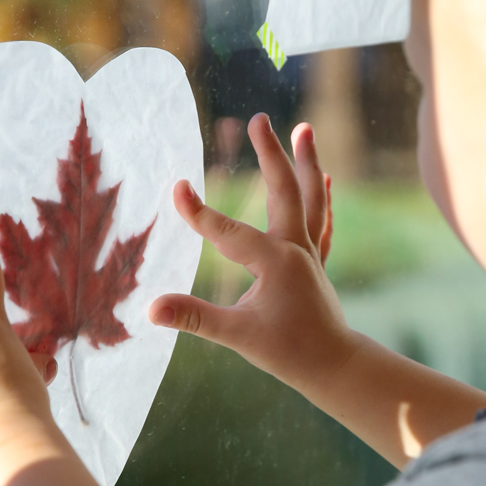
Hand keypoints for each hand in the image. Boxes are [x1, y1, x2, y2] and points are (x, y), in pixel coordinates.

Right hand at [149, 115, 356, 398]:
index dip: (199, 211)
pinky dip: (321, 198)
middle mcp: (295, 248)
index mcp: (275, 261)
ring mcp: (309, 253)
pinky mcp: (316, 263)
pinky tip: (325, 178)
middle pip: (284, 190)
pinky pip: (321, 222)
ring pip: (311, 198)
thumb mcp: (236, 335)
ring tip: (304, 129)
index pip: (229, 231)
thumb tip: (150, 308)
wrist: (335, 366)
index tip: (177, 186)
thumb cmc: (287, 351)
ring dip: (307, 162)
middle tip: (258, 119)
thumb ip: (193, 317)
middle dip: (270, 153)